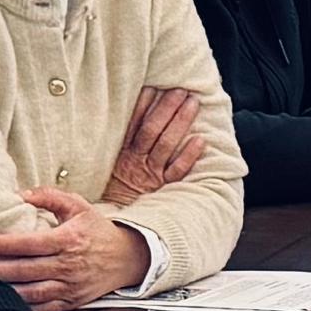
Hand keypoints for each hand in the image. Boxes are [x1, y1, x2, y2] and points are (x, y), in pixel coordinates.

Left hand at [0, 187, 147, 310]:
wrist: (127, 258)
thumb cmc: (98, 230)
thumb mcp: (78, 206)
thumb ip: (49, 196)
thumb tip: (21, 193)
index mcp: (69, 240)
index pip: (31, 244)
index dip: (6, 244)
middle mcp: (69, 265)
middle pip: (27, 270)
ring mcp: (71, 286)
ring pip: (33, 292)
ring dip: (9, 290)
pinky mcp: (73, 301)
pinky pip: (45, 308)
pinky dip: (26, 307)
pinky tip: (10, 301)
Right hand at [103, 84, 209, 205]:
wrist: (115, 224)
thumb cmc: (114, 192)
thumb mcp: (109, 168)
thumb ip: (118, 146)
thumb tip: (128, 117)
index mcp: (121, 155)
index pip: (133, 125)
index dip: (143, 105)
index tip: (154, 87)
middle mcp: (136, 162)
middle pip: (152, 131)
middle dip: (166, 109)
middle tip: (180, 90)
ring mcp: (150, 175)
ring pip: (166, 145)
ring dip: (180, 123)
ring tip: (192, 103)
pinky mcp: (162, 188)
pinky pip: (177, 171)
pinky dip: (188, 156)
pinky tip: (200, 140)